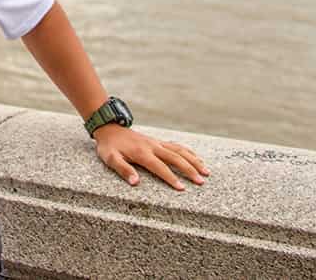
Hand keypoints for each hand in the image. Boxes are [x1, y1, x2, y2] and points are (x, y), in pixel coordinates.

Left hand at [93, 124, 209, 190]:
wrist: (109, 127)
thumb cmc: (109, 146)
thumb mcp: (110, 158)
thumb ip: (123, 169)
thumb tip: (136, 183)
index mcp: (141, 152)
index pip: (159, 167)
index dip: (171, 178)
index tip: (182, 188)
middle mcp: (152, 146)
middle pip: (175, 158)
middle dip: (189, 170)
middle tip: (201, 181)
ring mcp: (156, 143)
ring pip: (179, 150)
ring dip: (193, 160)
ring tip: (206, 171)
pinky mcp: (158, 141)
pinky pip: (176, 146)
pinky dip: (188, 151)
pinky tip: (197, 158)